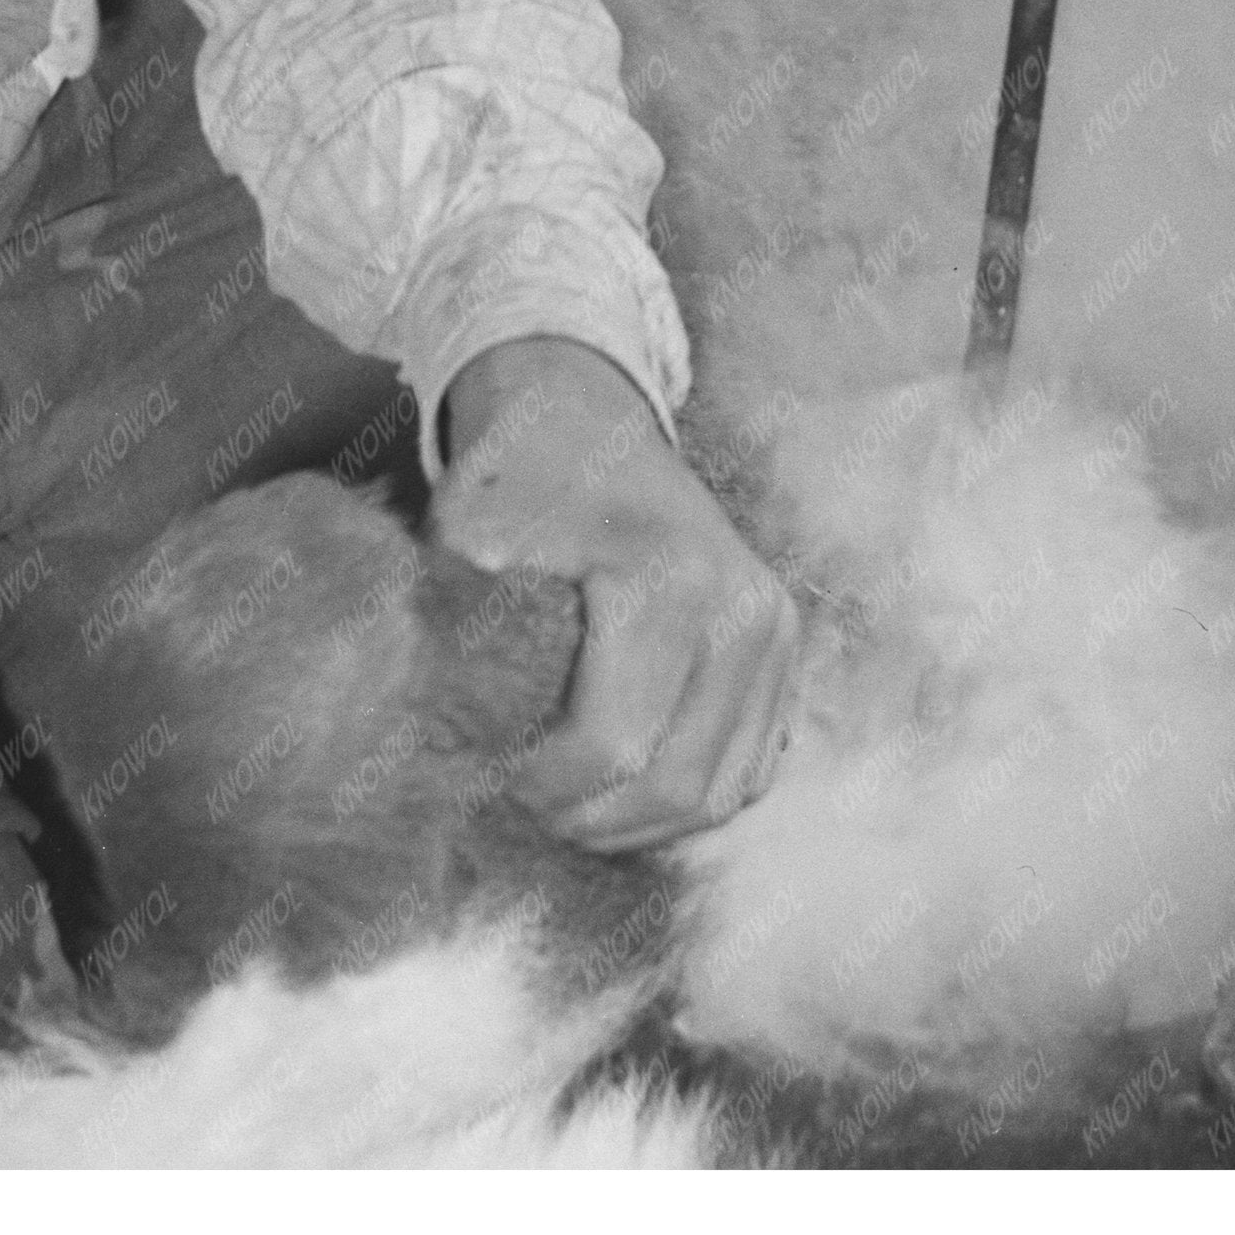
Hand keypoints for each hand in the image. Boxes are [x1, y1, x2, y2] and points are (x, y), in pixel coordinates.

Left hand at [429, 337, 802, 852]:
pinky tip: (620, 778)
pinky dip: (679, 798)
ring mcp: (774, 629)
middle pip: (672, 787)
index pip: (611, 746)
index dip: (539, 788)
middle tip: (521, 801)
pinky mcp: (783, 649)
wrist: (585, 413)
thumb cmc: (515, 476)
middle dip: (586, 818)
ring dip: (634, 822)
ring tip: (564, 799)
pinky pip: (744, 773)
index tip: (487, 771)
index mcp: (670, 575)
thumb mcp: (468, 532)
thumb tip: (451, 740)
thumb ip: (460, 632)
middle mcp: (742, 606)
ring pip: (716, 796)